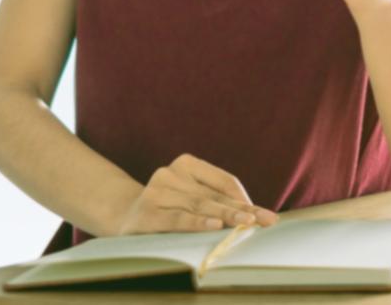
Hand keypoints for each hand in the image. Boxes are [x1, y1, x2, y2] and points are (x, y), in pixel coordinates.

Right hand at [112, 153, 277, 235]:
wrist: (125, 220)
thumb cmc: (169, 210)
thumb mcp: (192, 199)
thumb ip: (217, 201)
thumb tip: (254, 213)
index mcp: (186, 164)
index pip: (224, 181)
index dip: (244, 198)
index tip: (264, 215)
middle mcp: (170, 173)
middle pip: (214, 195)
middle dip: (242, 210)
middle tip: (265, 220)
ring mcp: (156, 192)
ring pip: (198, 206)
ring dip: (225, 216)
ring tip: (246, 223)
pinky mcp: (147, 214)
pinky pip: (178, 218)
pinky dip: (197, 222)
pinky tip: (214, 226)